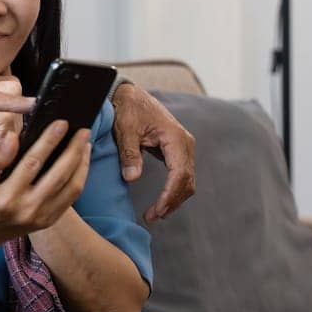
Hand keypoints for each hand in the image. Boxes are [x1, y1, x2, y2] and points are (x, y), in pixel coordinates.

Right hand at [0, 120, 92, 245]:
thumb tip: (13, 136)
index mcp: (6, 197)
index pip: (32, 163)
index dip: (49, 141)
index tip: (61, 123)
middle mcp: (27, 209)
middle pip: (59, 175)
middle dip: (73, 149)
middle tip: (83, 129)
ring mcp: (41, 217)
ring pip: (71, 186)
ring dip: (81, 162)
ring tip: (84, 142)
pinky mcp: (49, 220)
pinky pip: (72, 197)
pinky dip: (80, 176)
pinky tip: (80, 161)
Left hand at [110, 83, 195, 222]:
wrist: (130, 94)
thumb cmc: (127, 109)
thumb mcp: (125, 129)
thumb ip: (129, 153)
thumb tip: (132, 178)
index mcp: (175, 138)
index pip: (179, 174)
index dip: (169, 195)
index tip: (157, 210)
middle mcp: (184, 143)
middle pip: (187, 180)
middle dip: (172, 201)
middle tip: (152, 217)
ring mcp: (182, 147)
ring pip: (186, 180)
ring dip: (173, 199)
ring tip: (155, 214)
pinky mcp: (176, 150)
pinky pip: (180, 175)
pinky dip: (173, 190)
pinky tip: (160, 202)